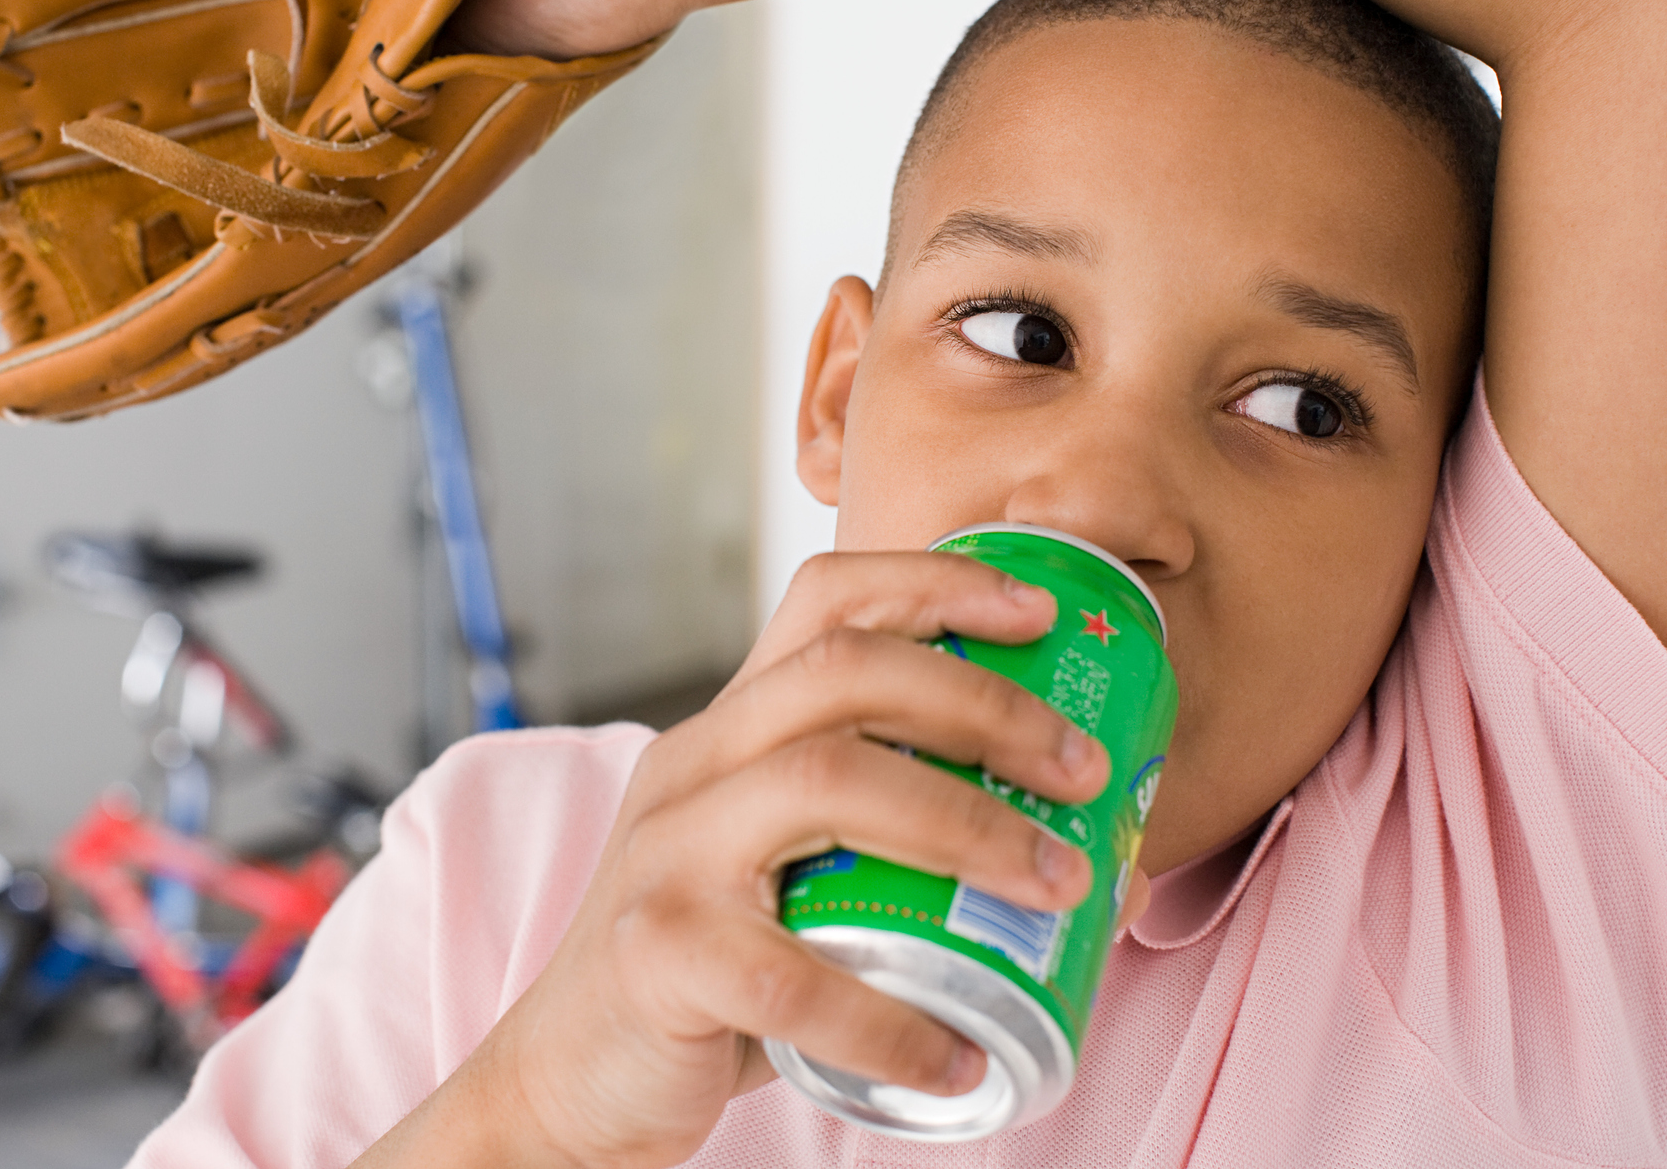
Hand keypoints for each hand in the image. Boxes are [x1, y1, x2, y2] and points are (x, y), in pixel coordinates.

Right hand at [366, 551, 1127, 1168]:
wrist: (567, 1081)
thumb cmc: (713, 977)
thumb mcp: (793, 877)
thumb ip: (900, 852)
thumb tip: (1099, 862)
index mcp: (730, 730)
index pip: (823, 601)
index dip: (936, 584)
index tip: (1040, 612)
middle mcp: (692, 765)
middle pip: (843, 673)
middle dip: (985, 704)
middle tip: (1083, 770)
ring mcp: (667, 852)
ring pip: (825, 781)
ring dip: (967, 825)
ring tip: (1060, 886)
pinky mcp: (657, 953)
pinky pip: (791, 974)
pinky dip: (892, 1019)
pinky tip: (957, 1059)